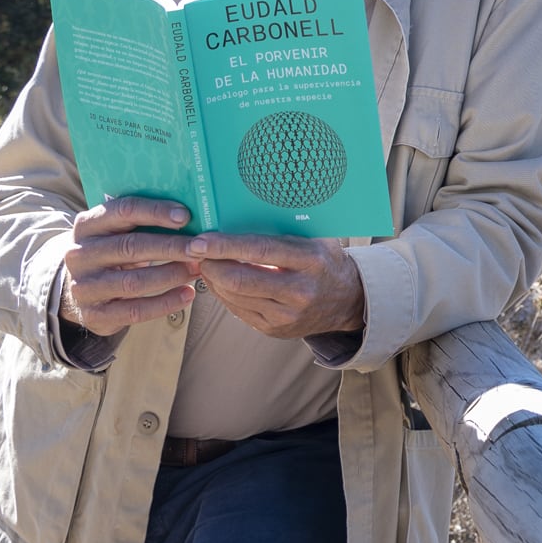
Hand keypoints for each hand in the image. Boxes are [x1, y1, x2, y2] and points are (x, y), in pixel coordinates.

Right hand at [62, 197, 200, 335]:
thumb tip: (189, 214)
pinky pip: (134, 311)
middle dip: (171, 247)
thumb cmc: (110, 252)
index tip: (186, 216)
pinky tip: (187, 294)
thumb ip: (141, 221)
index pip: (123, 211)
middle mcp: (80, 254)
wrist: (75, 290)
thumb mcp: (115, 232)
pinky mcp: (93, 314)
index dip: (156, 212)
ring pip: (134, 281)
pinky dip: (165, 303)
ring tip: (197, 270)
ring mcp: (84, 286)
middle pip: (131, 247)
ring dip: (171, 275)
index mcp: (87, 225)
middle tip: (200, 248)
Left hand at [184, 232, 365, 340]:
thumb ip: (283, 230)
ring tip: (204, 263)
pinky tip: (219, 281)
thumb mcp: (314, 239)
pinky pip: (237, 311)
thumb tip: (238, 212)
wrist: (348, 301)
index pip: (260, 251)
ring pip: (234, 296)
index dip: (225, 246)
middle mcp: (299, 291)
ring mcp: (286, 315)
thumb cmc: (324, 260)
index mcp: (310, 261)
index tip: (200, 240)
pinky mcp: (275, 330)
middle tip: (194, 251)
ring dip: (212, 278)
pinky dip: (223, 293)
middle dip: (210, 264)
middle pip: (240, 279)